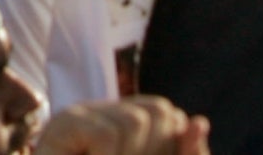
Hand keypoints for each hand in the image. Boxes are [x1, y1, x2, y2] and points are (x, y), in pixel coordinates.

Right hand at [34, 97, 209, 154]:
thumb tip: (199, 120)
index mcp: (126, 124)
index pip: (166, 114)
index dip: (171, 145)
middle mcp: (102, 113)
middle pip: (157, 112)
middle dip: (155, 151)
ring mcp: (80, 116)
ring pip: (135, 121)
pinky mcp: (62, 125)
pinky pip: (107, 135)